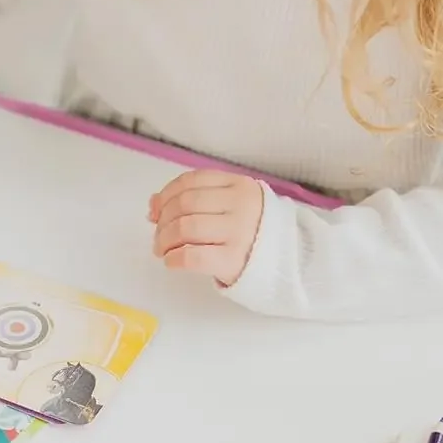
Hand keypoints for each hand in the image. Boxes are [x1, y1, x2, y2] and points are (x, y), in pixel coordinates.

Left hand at [148, 170, 263, 285]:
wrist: (289, 261)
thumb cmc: (255, 232)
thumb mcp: (233, 205)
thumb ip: (198, 198)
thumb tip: (153, 203)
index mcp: (239, 185)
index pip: (192, 180)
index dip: (166, 194)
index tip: (155, 210)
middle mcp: (240, 204)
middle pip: (184, 204)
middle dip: (162, 220)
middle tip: (158, 235)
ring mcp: (239, 232)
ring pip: (185, 228)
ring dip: (163, 240)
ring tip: (162, 249)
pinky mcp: (233, 260)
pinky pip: (192, 256)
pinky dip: (174, 259)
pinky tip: (172, 261)